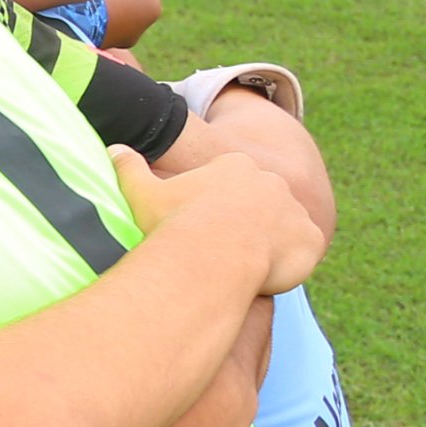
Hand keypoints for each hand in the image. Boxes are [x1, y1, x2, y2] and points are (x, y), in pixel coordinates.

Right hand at [112, 146, 320, 294]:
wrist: (212, 255)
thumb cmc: (176, 224)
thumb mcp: (143, 192)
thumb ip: (129, 168)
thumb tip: (113, 149)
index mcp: (235, 166)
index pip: (232, 181)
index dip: (218, 206)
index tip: (202, 225)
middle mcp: (272, 181)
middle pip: (262, 202)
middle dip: (248, 222)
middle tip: (222, 249)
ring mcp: (295, 210)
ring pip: (285, 227)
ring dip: (270, 243)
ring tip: (241, 267)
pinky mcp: (312, 239)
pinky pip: (305, 252)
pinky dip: (291, 264)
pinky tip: (265, 277)